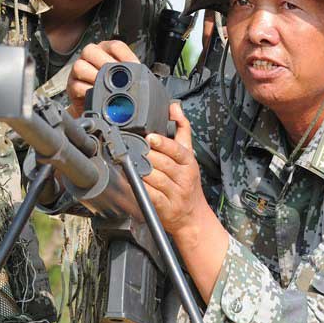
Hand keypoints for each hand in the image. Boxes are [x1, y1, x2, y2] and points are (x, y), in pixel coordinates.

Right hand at [66, 40, 138, 115]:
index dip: (126, 56)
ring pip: (80, 66)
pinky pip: (76, 85)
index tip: (135, 67)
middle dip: (106, 65)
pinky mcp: (71, 85)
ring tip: (106, 87)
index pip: (115, 45)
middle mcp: (90, 56)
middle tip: (117, 78)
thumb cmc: (113, 88)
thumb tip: (141, 73)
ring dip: (95, 78)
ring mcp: (78, 70)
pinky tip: (98, 96)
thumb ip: (131, 71)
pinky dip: (88, 91)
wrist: (99, 108)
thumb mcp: (124, 76)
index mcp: (106, 50)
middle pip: (92, 50)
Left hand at [143, 102, 229, 302]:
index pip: (177, 150)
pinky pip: (151, 196)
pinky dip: (140, 189)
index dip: (163, 144)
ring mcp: (175, 194)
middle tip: (134, 150)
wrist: (193, 216)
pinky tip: (132, 182)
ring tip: (130, 164)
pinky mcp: (165, 208)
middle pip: (163, 164)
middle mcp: (184, 178)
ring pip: (156, 179)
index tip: (150, 137)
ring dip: (141, 172)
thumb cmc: (188, 182)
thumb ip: (181, 129)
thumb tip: (174, 107)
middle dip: (147, 157)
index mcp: (189, 162)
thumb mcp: (189, 154)